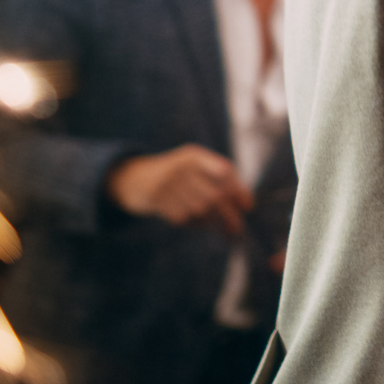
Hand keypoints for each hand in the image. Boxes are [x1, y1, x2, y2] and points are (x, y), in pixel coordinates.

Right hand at [106, 145, 252, 236]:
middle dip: (230, 214)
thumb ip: (217, 177)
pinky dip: (196, 225)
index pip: (224, 171)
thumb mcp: (193, 166)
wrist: (134, 178)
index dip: (239, 190)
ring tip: (222, 228)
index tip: (248, 206)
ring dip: (213, 222)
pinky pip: (184, 218)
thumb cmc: (175, 174)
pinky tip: (202, 225)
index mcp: (193, 155)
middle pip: (215, 195)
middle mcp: (181, 167)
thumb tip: (245, 203)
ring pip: (200, 210)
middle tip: (238, 228)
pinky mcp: (156, 200)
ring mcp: (167, 183)